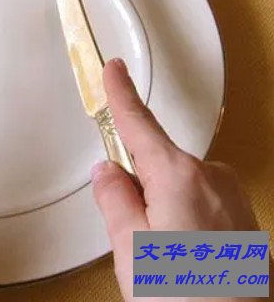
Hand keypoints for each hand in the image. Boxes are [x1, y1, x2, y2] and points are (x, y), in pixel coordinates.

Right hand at [92, 59, 259, 301]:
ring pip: (176, 183)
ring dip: (160, 206)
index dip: (121, 94)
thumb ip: (114, 200)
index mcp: (178, 176)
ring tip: (162, 255)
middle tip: (134, 233)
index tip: (115, 70)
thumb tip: (107, 173)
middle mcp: (211, 177)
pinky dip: (182, 217)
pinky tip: (181, 254)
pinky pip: (198, 200)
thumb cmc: (185, 297)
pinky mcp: (241, 214)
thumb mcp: (130, 247)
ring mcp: (231, 195)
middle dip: (137, 185)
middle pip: (156, 160)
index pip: (139, 123)